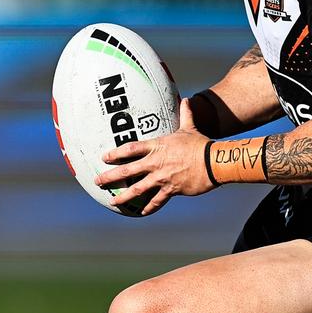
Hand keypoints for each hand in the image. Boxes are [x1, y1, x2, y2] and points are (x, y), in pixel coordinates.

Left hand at [96, 98, 215, 214]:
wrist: (213, 162)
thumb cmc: (201, 143)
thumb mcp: (190, 127)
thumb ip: (185, 114)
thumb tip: (185, 99)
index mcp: (157, 147)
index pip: (131, 149)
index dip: (116, 153)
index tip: (104, 157)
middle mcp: (155, 163)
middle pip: (128, 171)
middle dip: (110, 177)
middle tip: (98, 181)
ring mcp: (162, 178)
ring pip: (138, 189)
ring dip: (123, 196)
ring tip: (113, 201)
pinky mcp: (171, 190)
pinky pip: (156, 201)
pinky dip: (148, 207)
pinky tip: (141, 212)